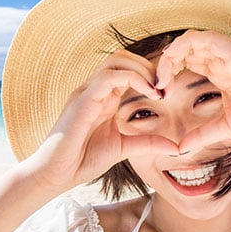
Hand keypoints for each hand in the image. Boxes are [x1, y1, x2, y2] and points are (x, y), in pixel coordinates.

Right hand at [25, 49, 179, 191]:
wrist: (55, 174)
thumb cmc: (82, 160)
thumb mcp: (123, 148)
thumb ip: (147, 143)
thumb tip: (175, 147)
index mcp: (103, 97)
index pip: (127, 69)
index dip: (150, 74)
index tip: (167, 92)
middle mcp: (95, 89)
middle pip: (122, 57)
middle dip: (148, 66)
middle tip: (166, 87)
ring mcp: (87, 92)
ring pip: (116, 60)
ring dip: (142, 69)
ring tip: (158, 89)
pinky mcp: (83, 100)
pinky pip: (109, 76)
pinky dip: (133, 78)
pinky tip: (149, 93)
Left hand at [155, 30, 230, 151]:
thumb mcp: (228, 127)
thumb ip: (203, 134)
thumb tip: (179, 149)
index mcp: (221, 73)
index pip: (186, 61)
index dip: (166, 72)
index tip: (156, 94)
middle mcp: (224, 60)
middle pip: (184, 48)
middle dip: (162, 63)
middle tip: (152, 86)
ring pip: (191, 39)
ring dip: (170, 54)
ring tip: (161, 79)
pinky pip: (206, 38)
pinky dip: (185, 46)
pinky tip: (174, 70)